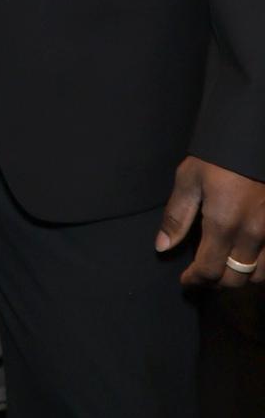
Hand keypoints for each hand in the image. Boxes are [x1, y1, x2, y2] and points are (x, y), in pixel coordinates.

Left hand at [155, 154, 264, 286]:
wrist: (256, 135)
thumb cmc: (218, 156)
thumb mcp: (190, 178)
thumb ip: (176, 216)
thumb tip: (162, 247)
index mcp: (224, 224)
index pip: (209, 270)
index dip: (195, 280)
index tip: (186, 281)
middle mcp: (252, 233)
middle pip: (235, 278)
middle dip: (215, 282)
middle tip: (203, 276)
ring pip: (261, 275)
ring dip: (242, 277)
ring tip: (227, 268)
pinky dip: (263, 266)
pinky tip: (250, 258)